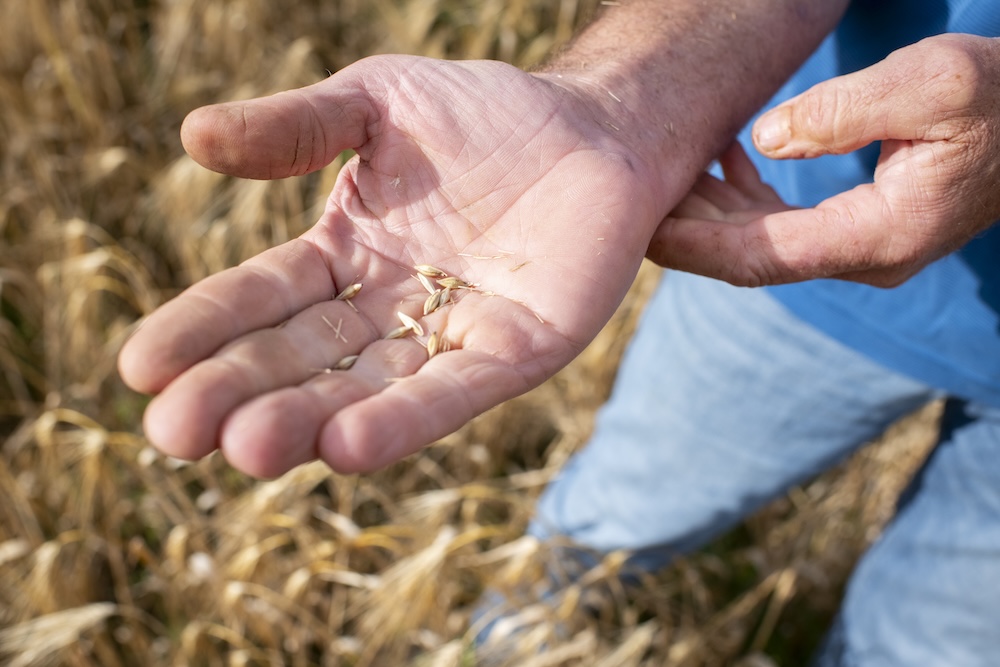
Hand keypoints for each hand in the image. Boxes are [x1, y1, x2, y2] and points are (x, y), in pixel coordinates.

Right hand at [118, 56, 660, 477]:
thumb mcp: (377, 105)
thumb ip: (296, 129)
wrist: (595, 125)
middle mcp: (389, 310)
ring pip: (368, 389)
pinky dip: (404, 419)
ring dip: (308, 421)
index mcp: (344, 256)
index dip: (203, 330)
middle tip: (174, 434)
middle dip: (240, 394)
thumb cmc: (485, 113)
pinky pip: (455, 391)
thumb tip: (192, 137)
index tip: (139, 368)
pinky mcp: (518, 354)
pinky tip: (347, 446)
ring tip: (247, 449)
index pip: (260, 300)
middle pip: (302, 360)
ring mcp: (451, 337)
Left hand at [647, 33, 999, 286]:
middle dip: (690, 233)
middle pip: (752, 256)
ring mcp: (858, 245)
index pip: (764, 256)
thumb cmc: (995, 94)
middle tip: (632, 202)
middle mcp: (863, 254)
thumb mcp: (929, 83)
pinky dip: (745, 197)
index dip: (698, 246)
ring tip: (664, 176)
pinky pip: (783, 222)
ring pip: (762, 241)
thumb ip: (843, 112)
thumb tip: (764, 140)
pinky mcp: (855, 225)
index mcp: (879, 235)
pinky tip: (723, 160)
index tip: (643, 231)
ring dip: (711, 214)